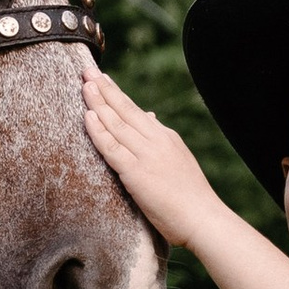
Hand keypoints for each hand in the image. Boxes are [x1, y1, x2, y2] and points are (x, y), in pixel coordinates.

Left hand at [78, 56, 224, 251]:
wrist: (203, 218)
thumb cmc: (190, 198)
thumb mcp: (177, 162)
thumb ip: (160, 142)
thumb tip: (150, 118)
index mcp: (166, 137)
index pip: (136, 111)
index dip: (117, 94)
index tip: (102, 80)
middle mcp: (156, 140)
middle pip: (125, 109)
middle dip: (104, 89)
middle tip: (87, 70)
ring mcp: (146, 155)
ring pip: (116, 123)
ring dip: (98, 102)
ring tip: (85, 84)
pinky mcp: (136, 173)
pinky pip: (111, 147)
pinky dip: (98, 130)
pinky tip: (88, 115)